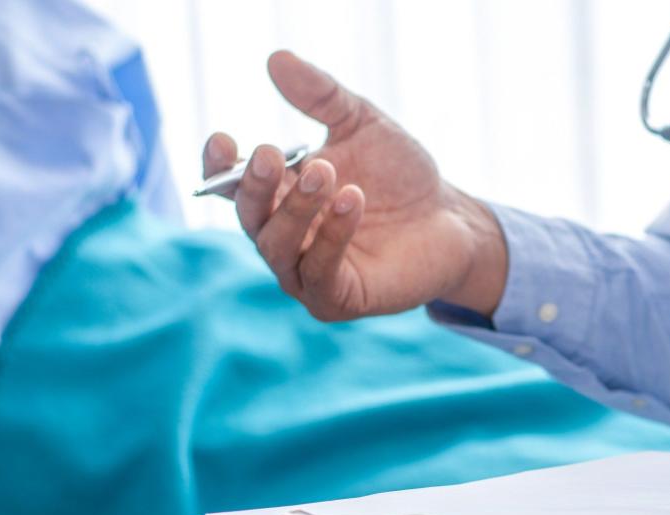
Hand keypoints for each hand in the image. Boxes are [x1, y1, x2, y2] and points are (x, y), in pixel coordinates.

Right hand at [202, 50, 507, 320]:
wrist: (450, 219)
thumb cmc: (400, 177)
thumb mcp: (362, 124)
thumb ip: (322, 96)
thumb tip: (277, 59)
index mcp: (278, 197)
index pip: (231, 187)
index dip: (219, 167)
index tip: (224, 139)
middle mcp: (284, 238)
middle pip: (250, 217)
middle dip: (256, 185)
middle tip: (271, 153)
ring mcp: (306, 272)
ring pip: (278, 247)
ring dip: (297, 209)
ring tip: (327, 173)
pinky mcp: (337, 299)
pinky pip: (319, 272)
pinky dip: (331, 238)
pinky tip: (351, 202)